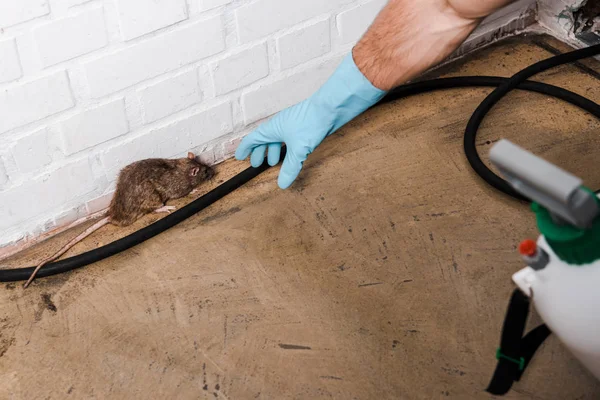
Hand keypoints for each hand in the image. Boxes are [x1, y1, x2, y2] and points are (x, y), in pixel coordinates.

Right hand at [235, 53, 385, 188]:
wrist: (331, 106)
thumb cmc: (311, 122)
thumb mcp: (299, 149)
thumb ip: (290, 168)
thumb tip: (282, 184)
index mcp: (272, 128)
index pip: (252, 139)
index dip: (245, 149)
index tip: (239, 157)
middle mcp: (279, 126)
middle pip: (264, 140)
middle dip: (260, 153)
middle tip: (256, 164)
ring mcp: (291, 125)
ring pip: (277, 139)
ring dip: (273, 151)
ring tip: (275, 163)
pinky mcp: (303, 127)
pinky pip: (288, 139)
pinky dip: (285, 149)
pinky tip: (292, 154)